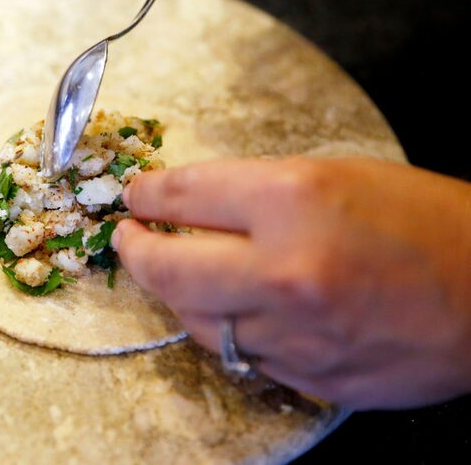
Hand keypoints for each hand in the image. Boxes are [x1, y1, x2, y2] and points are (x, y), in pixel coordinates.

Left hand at [113, 157, 470, 408]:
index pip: (185, 194)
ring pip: (195, 320)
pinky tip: (226, 308)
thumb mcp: (335, 175)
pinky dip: (222, 327)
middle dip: (135, 250)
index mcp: (293, 199)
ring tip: (171, 271)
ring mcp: (294, 332)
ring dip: (174, 293)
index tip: (136, 197)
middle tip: (127, 238)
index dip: (147, 195)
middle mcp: (284, 268)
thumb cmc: (424, 220)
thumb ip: (255, 193)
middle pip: (168, 268)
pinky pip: (239, 353)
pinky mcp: (309, 375)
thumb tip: (190, 207)